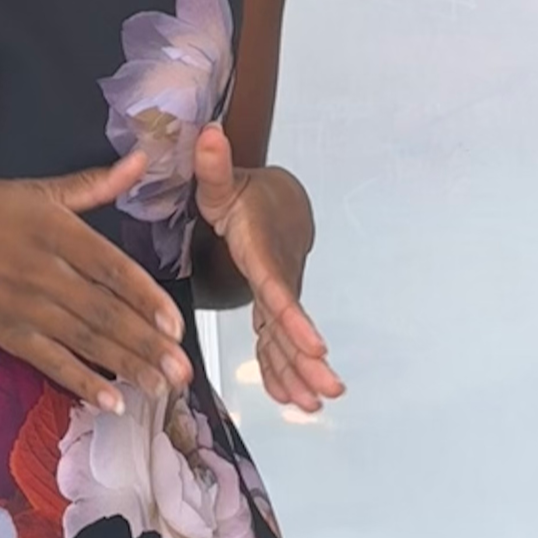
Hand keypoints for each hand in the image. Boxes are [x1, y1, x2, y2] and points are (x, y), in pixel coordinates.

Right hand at [0, 152, 194, 412]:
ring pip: (84, 341)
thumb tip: (141, 160)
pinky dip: (81, 382)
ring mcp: (24, 308)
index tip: (176, 324)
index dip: (147, 298)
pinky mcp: (5, 333)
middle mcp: (44, 273)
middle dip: (146, 346)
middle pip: (104, 313)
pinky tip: (110, 401)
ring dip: (125, 367)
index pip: (112, 269)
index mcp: (55, 231)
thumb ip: (92, 184)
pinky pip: (50, 362)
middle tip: (182, 372)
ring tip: (160, 389)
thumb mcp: (33, 189)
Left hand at [191, 123, 344, 412]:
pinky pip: (277, 342)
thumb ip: (214, 165)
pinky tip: (291, 399)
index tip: (316, 345)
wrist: (277, 201)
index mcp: (262, 253)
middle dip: (310, 358)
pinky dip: (283, 370)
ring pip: (289, 339)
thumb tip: (209, 132)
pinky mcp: (272, 307)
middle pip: (294, 323)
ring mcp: (278, 296)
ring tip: (314, 404)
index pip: (279, 289)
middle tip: (328, 388)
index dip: (295, 318)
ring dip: (301, 372)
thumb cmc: (243, 193)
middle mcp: (278, 279)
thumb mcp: (222, 181)